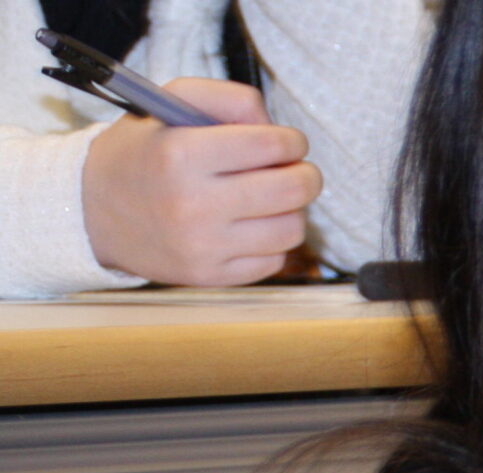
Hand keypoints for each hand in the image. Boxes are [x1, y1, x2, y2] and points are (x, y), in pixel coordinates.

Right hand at [81, 81, 320, 285]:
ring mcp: (202, 246)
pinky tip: (249, 226)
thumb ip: (228, 100)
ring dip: (291, 210)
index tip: (288, 143)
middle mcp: (192, 204)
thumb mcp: (170, 104)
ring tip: (269, 199)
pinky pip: (274, 260)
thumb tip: (278, 130)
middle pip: (293, 189)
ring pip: (292, 228)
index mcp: (181, 154)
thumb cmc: (144, 151)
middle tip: (296, 170)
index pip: (271, 146)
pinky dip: (271, 241)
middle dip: (305, 175)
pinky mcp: (209, 276)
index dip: (291, 141)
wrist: (92, 210)